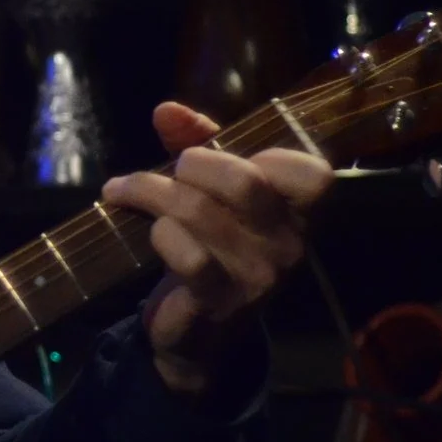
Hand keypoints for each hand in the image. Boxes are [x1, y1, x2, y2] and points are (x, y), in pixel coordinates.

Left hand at [100, 102, 333, 391]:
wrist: (196, 332)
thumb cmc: (210, 247)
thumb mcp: (211, 191)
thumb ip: (197, 143)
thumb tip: (166, 109)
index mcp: (296, 215)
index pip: (315, 175)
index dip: (272, 155)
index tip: (228, 156)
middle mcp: (288, 246)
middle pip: (244, 182)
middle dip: (194, 164)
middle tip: (171, 170)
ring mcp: (256, 276)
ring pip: (200, 212)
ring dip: (152, 193)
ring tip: (127, 191)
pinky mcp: (217, 300)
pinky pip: (185, 254)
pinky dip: (159, 235)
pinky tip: (149, 234)